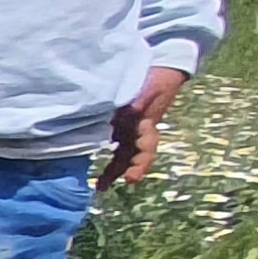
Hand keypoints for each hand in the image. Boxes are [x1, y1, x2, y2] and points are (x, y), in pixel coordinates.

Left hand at [107, 68, 181, 187]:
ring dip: (112, 170)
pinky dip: (109, 157)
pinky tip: (95, 167)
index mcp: (148, 126)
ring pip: (122, 155)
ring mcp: (131, 131)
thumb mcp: (150, 89)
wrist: (162, 71)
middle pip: (132, 157)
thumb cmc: (158, 80)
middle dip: (121, 173)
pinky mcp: (122, 126)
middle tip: (103, 187)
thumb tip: (129, 113)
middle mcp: (139, 132)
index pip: (146, 149)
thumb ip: (139, 102)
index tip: (131, 179)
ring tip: (100, 187)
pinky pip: (116, 146)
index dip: (139, 165)